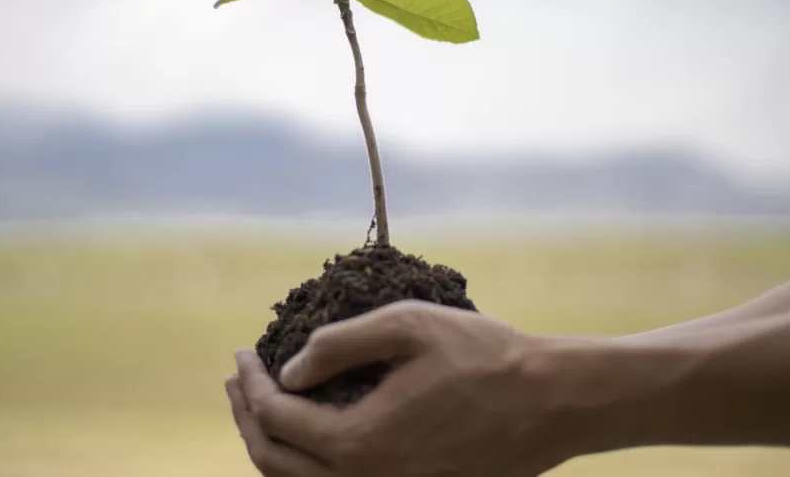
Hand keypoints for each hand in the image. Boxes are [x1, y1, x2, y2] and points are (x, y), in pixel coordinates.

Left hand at [226, 300, 601, 475]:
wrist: (551, 403)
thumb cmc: (485, 357)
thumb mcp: (408, 327)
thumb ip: (338, 345)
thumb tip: (288, 369)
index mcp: (359, 442)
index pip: (276, 418)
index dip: (250, 383)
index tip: (242, 352)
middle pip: (276, 461)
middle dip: (247, 416)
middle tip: (237, 378)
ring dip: (271, 443)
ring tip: (257, 405)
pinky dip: (305, 463)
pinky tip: (306, 432)